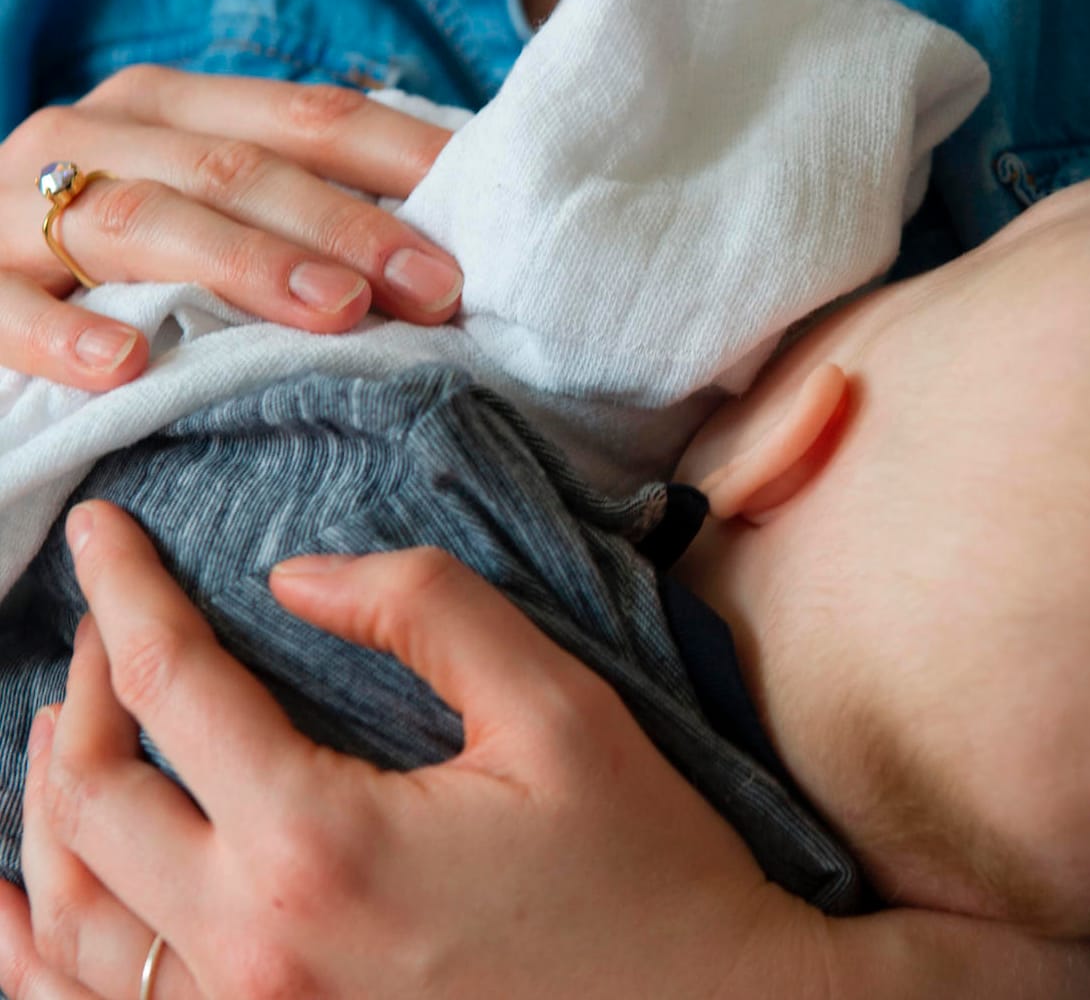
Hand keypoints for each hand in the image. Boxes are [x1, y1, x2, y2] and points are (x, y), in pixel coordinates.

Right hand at [0, 67, 463, 390]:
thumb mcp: (208, 207)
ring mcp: (19, 210)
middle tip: (433, 290)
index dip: (403, 165)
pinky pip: (8, 310)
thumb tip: (450, 256)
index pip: (308, 119)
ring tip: (332, 311)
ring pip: (138, 223)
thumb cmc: (124, 256)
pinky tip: (131, 367)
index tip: (485, 230)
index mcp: (173, 108)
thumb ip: (303, 211)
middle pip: (236, 168)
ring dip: (243, 265)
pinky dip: (66, 337)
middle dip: (346, 227)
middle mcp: (98, 138)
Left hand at [0, 502, 1089, 998]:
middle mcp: (255, 948)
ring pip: (70, 918)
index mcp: (320, 846)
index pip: (174, 691)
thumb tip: (296, 578)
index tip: (103, 531)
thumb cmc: (641, 867)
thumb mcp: (560, 710)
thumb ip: (427, 613)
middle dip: (84, 693)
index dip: (127, 595)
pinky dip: (46, 943)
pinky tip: (41, 896)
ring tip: (71, 731)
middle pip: (90, 803)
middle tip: (114, 627)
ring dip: (52, 807)